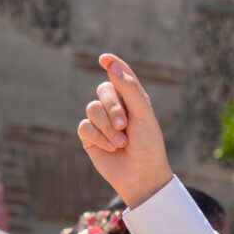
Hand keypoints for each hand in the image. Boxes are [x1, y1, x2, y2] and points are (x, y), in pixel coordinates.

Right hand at [77, 54, 173, 207]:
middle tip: (125, 124)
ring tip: (122, 142)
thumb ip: (129, 89)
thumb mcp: (143, 114)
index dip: (113, 64)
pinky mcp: (90, 136)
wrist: (141, 174)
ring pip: (92, 108)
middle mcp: (116, 107)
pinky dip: (99, 137)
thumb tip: (111, 65)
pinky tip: (111, 148)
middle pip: (103, 90)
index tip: (104, 58)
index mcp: (133, 99)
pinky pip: (85, 126)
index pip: (121, 75)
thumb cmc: (148, 144)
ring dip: (107, 127)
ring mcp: (101, 121)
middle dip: (112, 107)